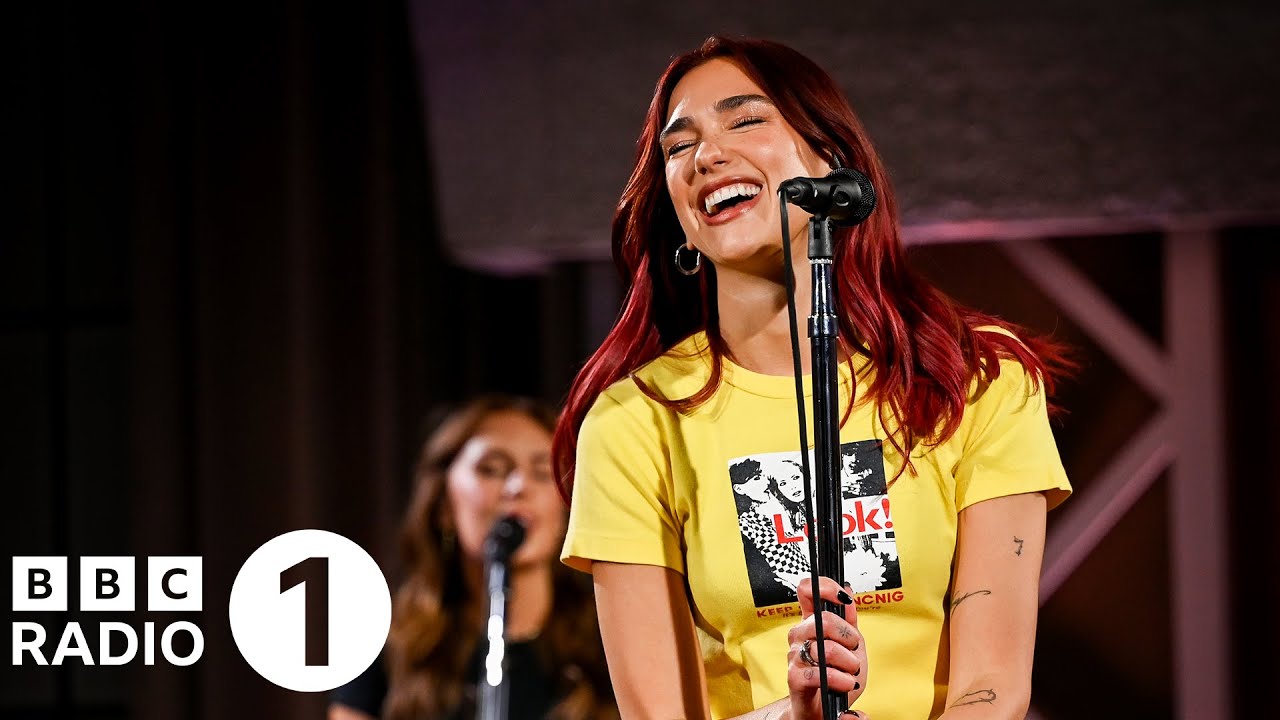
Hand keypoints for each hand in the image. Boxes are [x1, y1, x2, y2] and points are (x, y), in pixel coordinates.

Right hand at [784, 577, 867, 719]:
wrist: (824, 711)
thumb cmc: (836, 677)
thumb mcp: (852, 647)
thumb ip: (850, 621)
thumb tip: (849, 592)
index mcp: (811, 623)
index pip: (807, 591)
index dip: (824, 587)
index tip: (842, 597)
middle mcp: (799, 635)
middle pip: (823, 620)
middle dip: (848, 636)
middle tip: (853, 649)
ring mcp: (795, 656)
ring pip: (825, 648)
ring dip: (848, 662)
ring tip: (851, 671)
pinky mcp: (795, 678)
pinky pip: (820, 672)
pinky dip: (840, 679)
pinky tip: (845, 683)